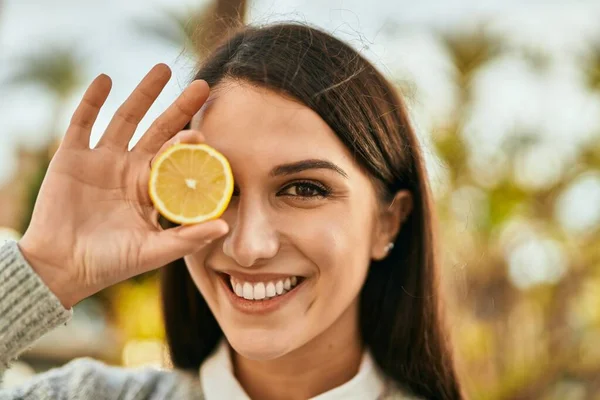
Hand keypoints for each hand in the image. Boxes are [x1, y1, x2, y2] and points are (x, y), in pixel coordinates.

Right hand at [18, 64, 228, 308]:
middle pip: (159, 130)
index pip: (177, 159)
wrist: (62, 268)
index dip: (191, 145)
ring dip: (143, 94)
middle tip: (202, 86)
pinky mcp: (72, 156)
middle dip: (179, 108)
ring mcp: (102, 159)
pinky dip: (92, 101)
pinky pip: (82, 122)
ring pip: (126, 118)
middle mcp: (130, 168)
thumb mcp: (153, 252)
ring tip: (163, 69)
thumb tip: (225, 227)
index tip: (205, 134)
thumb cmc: (110, 263)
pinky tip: (105, 80)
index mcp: (151, 188)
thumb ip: (187, 239)